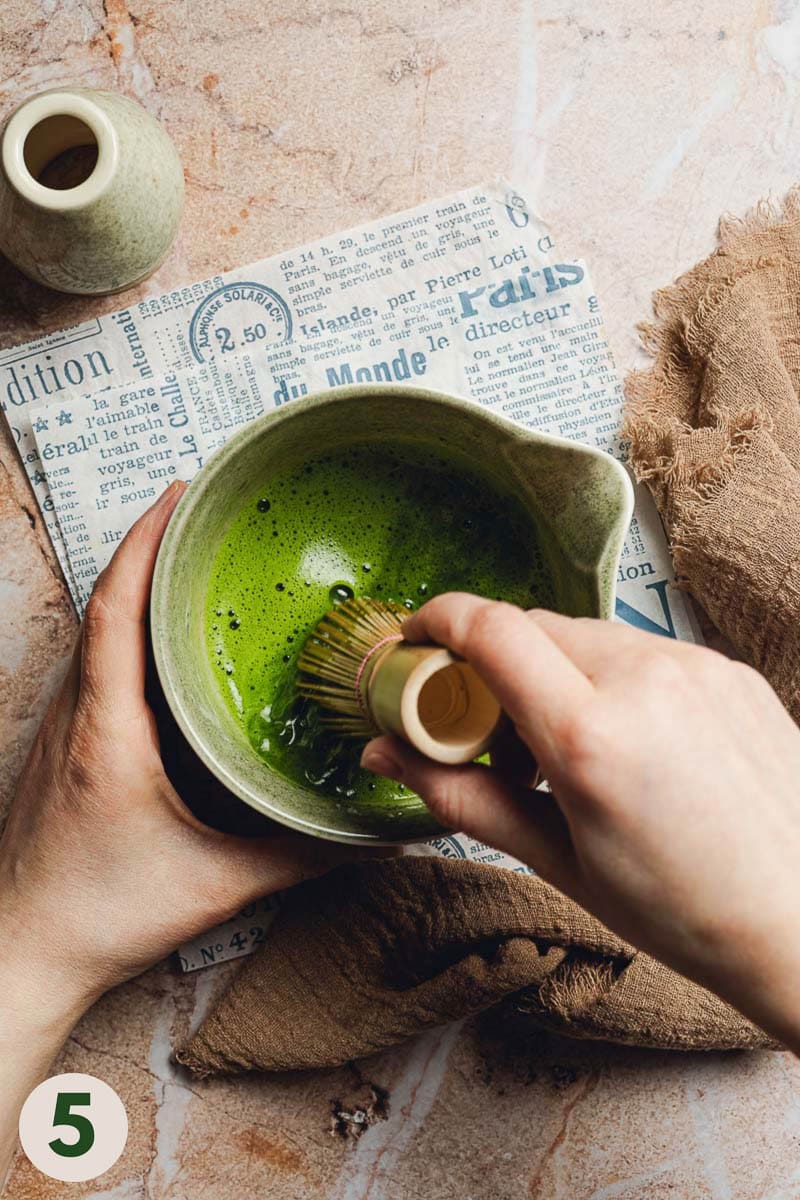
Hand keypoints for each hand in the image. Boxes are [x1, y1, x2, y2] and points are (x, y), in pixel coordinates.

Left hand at [0, 483, 380, 1181]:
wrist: (20, 952)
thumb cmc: (100, 915)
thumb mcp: (217, 883)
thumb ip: (301, 853)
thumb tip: (375, 832)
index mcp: (108, 729)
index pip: (117, 609)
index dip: (146, 543)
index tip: (180, 495)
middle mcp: (76, 715)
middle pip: (104, 605)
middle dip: (149, 547)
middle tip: (202, 513)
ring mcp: (64, 728)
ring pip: (94, 633)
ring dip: (135, 587)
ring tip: (189, 561)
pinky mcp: (66, 746)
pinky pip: (94, 664)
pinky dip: (126, 629)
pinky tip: (165, 642)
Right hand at [361, 593, 799, 1049]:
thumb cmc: (683, 912)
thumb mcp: (559, 861)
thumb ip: (463, 796)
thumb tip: (386, 756)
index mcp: (591, 737)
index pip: (493, 631)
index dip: (439, 621)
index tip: (414, 640)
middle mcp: (645, 680)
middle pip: (534, 628)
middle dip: (493, 665)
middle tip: (488, 731)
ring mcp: (695, 666)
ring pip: (587, 636)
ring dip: (553, 673)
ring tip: (565, 750)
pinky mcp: (728, 668)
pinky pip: (642, 651)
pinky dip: (611, 680)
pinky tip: (626, 744)